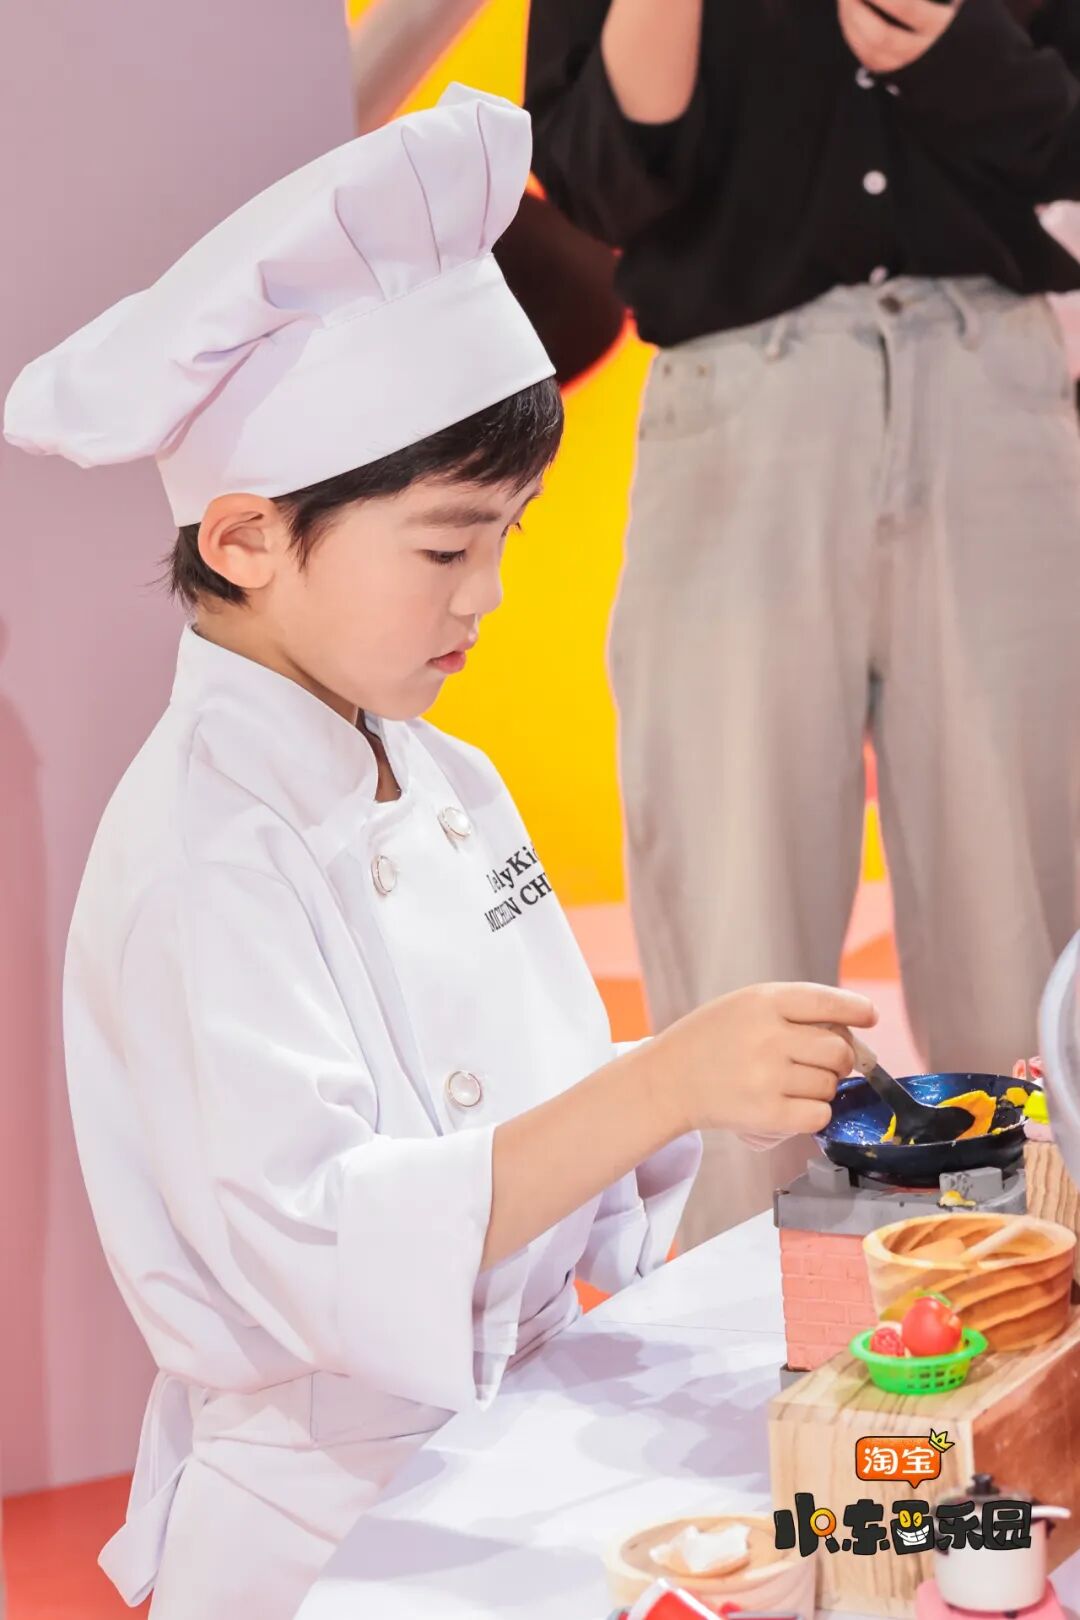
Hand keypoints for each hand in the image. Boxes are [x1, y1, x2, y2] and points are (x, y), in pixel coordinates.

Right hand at [655, 982, 877, 1138]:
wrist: (667, 1080)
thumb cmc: (712, 1040)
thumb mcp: (745, 1005)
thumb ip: (793, 1011)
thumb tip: (853, 1033)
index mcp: (763, 1001)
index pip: (827, 1002)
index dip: (856, 1009)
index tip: (869, 1016)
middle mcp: (768, 1036)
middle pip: (838, 1049)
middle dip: (840, 1059)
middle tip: (824, 1063)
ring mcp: (767, 1077)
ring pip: (830, 1085)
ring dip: (823, 1087)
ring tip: (794, 1083)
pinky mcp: (766, 1114)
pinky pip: (819, 1115)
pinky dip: (815, 1113)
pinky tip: (795, 1105)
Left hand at [838, 0, 959, 73]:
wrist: (979, 68)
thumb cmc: (971, 22)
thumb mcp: (967, 4)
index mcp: (943, 27)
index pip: (907, 7)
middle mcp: (925, 53)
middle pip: (881, 35)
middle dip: (857, 8)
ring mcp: (910, 68)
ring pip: (871, 51)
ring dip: (851, 23)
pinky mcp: (899, 76)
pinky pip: (869, 60)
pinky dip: (855, 38)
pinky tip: (850, 17)